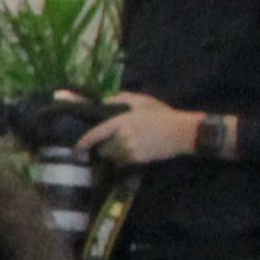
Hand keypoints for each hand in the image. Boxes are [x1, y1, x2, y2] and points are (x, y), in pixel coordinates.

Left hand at [90, 93, 205, 168]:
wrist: (181, 131)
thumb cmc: (162, 114)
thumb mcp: (142, 100)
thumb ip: (121, 98)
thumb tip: (105, 101)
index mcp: (120, 122)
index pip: (96, 133)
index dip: (84, 142)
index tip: (77, 148)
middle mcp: (123, 137)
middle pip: (104, 148)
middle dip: (104, 147)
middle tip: (109, 143)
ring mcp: (131, 150)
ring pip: (114, 157)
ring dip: (114, 154)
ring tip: (121, 148)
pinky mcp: (139, 159)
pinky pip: (125, 162)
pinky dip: (124, 159)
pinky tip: (133, 152)